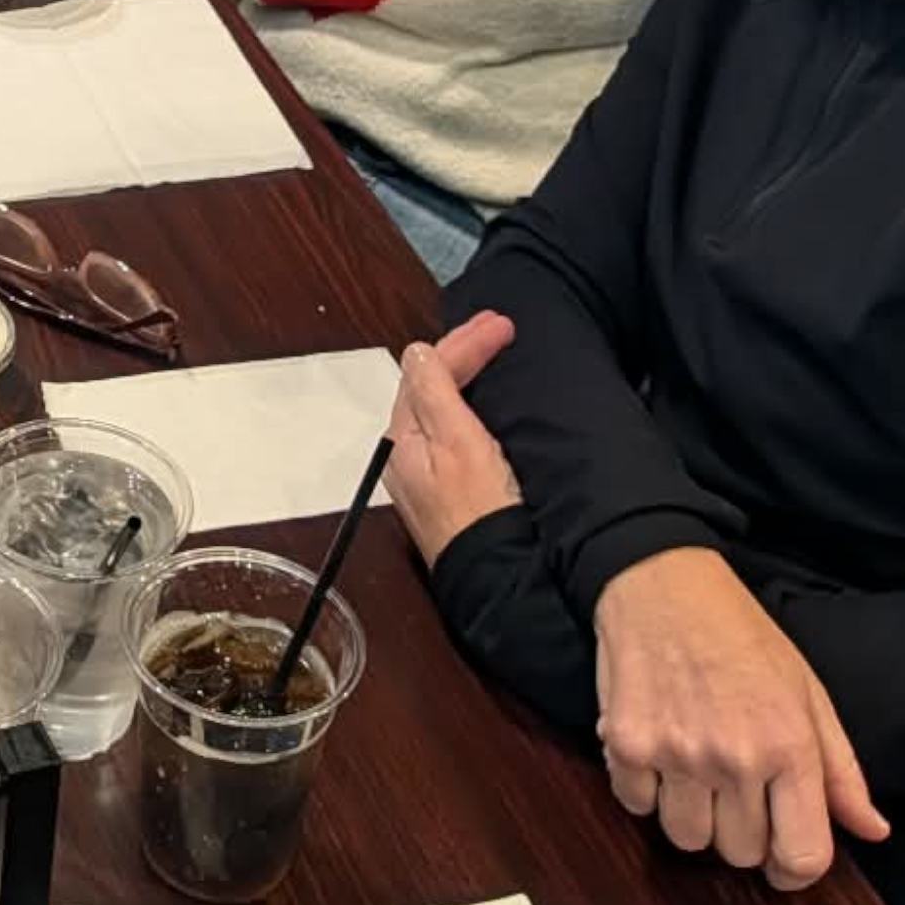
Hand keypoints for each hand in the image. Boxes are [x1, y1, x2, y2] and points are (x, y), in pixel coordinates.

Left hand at [384, 311, 520, 567]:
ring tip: (493, 348)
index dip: (464, 343)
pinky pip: (454, 428)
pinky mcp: (451, 488)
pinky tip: (488, 397)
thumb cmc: (481, 515)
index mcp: (402, 440)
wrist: (500, 579)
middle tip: (500, 326)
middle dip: (463, 351)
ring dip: (466, 373)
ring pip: (441, 405)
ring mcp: (428, 473)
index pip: (427, 373)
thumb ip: (435, 396)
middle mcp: (407, 454)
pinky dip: (471, 402)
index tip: (502, 325)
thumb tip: (416, 352)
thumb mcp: (458, 446)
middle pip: (430, 385)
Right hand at [593, 547, 888, 889]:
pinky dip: (645, 789)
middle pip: (740, 853)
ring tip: (693, 770)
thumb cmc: (742, 635)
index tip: (783, 860)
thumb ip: (841, 771)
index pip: (802, 855)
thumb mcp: (808, 694)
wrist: (662, 582)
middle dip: (741, 832)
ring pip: (686, 838)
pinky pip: (636, 806)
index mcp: (790, 746)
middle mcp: (734, 757)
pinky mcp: (626, 743)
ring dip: (691, 815)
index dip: (794, 871)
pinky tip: (657, 751)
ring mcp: (676, 753)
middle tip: (734, 789)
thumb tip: (872, 829)